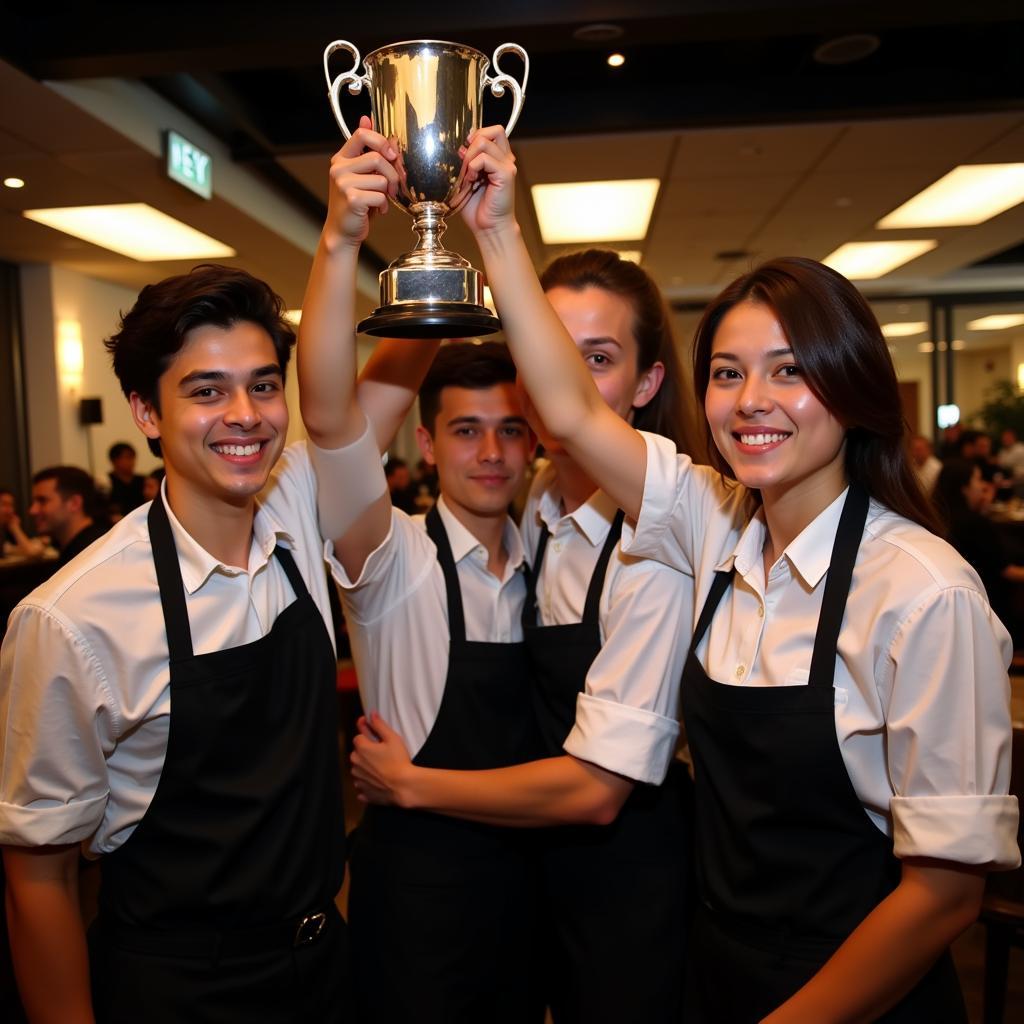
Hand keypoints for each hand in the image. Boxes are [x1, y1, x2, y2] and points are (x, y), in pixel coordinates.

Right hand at [325, 116, 399, 248]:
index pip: (362, 134)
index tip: (391, 155)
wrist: (343, 231)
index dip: (381, 141)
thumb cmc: (355, 203)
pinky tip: (377, 210)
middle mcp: (339, 168)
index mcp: (341, 158)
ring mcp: (343, 183)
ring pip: (381, 178)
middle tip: (392, 187)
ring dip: (388, 192)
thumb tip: (367, 118)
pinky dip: (383, 205)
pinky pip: (379, 195)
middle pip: (377, 157)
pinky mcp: (351, 199)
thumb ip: (366, 150)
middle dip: (392, 173)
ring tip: (382, 200)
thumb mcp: (361, 174)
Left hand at [350, 712, 415, 805]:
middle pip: (357, 753)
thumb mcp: (392, 738)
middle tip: (382, 753)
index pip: (358, 737)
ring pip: (358, 768)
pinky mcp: (363, 791)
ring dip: (366, 766)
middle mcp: (355, 763)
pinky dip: (367, 782)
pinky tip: (378, 780)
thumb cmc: (398, 760)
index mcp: (361, 748)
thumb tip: (372, 714)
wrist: (403, 786)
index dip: (368, 737)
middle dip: (366, 752)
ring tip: (382, 767)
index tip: (376, 738)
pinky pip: (362, 784)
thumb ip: (379, 725)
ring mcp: (358, 778)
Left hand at [458, 125, 516, 235]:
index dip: (475, 137)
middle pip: (491, 131)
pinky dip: (473, 168)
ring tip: (467, 176)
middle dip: (472, 144)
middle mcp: (505, 158)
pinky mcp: (506, 174)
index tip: (464, 154)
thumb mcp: (466, 179)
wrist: (488, 227)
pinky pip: (484, 158)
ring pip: (484, 141)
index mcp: (498, 158)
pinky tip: (471, 181)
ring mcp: (507, 165)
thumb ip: (465, 161)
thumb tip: (460, 148)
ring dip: (469, 158)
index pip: (490, 132)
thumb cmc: (478, 207)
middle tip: (465, 164)